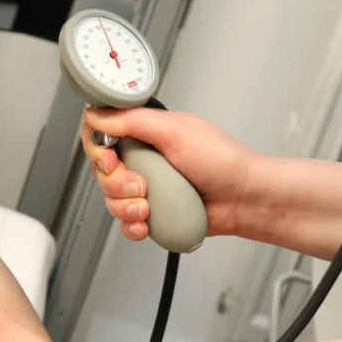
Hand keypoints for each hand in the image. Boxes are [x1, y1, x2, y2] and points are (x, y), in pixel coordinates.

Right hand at [81, 107, 258, 240]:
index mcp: (147, 133)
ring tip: (149, 206)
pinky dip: (133, 226)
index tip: (111, 159)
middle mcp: (145, 159)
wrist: (244, 200)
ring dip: (125, 207)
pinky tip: (147, 223)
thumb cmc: (223, 162)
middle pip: (103, 172)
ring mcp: (148, 187)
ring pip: (112, 199)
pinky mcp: (154, 212)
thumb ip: (133, 120)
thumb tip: (97, 115)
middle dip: (116, 183)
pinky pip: (126, 223)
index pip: (102, 135)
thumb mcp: (175, 131)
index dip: (99, 150)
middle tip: (140, 185)